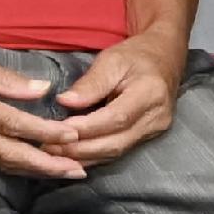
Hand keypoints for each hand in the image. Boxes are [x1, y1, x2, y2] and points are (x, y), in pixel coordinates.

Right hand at [0, 36, 85, 180]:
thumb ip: (3, 78)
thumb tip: (40, 90)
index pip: (12, 123)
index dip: (43, 132)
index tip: (71, 134)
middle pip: (10, 154)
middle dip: (46, 165)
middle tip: (77, 171)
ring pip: (1, 161)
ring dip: (34, 169)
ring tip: (63, 172)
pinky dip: (14, 164)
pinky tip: (31, 166)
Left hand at [48, 36, 187, 168]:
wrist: (164, 59)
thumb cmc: (136, 56)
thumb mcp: (112, 59)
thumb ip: (91, 83)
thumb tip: (65, 102)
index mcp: (150, 94)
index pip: (116, 118)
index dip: (86, 127)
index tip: (57, 128)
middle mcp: (156, 118)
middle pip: (115, 142)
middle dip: (80, 149)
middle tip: (48, 147)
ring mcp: (153, 131)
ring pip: (116, 152)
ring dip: (83, 156)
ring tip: (54, 153)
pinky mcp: (147, 137)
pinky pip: (118, 151)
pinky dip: (93, 156)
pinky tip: (72, 157)